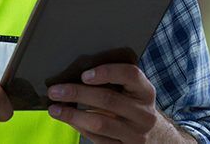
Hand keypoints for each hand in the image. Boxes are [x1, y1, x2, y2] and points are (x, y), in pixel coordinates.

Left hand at [46, 64, 164, 142]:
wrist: (154, 137)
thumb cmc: (134, 108)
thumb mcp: (133, 94)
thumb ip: (114, 84)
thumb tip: (75, 77)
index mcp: (146, 92)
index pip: (130, 75)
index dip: (107, 72)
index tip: (84, 74)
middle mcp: (144, 114)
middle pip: (109, 100)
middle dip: (78, 94)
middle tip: (55, 91)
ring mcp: (136, 134)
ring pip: (100, 123)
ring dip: (72, 115)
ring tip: (55, 109)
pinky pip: (98, 139)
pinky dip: (79, 128)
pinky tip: (69, 120)